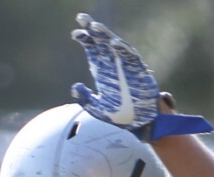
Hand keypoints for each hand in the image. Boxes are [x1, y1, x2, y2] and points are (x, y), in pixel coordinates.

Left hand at [69, 14, 161, 132]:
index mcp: (102, 70)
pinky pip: (130, 57)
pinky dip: (123, 50)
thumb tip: (75, 87)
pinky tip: (114, 43)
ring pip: (115, 45)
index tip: (74, 33)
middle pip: (101, 42)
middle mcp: (113, 64)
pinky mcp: (138, 71)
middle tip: (81, 17)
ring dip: (106, 36)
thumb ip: (85, 99)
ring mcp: (126, 66)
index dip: (85, 39)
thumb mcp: (97, 109)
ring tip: (95, 26)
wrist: (139, 123)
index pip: (92, 49)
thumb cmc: (120, 115)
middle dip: (92, 29)